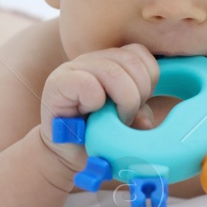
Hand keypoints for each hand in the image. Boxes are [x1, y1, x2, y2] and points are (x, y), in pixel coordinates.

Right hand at [41, 45, 158, 146]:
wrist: (66, 154)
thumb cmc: (98, 137)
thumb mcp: (128, 125)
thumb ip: (141, 113)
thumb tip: (146, 120)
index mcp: (110, 61)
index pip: (138, 53)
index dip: (148, 79)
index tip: (140, 104)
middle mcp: (92, 60)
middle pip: (130, 61)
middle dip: (138, 94)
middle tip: (127, 117)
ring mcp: (73, 68)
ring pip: (113, 71)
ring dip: (122, 101)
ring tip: (115, 120)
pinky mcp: (57, 83)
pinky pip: (86, 83)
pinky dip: (96, 102)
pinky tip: (92, 115)